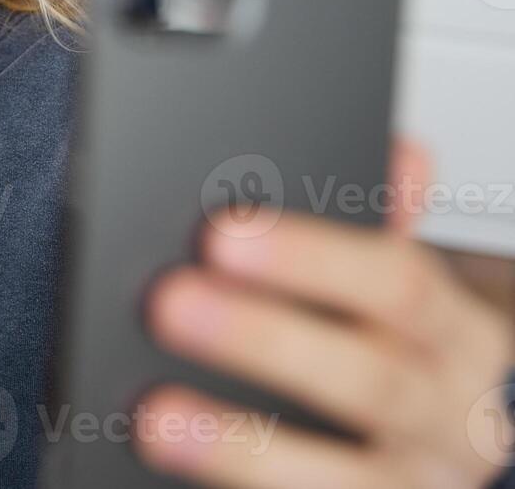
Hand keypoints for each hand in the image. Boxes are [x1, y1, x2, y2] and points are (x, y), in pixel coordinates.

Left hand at [136, 137, 514, 487]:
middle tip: (169, 302)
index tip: (221, 232)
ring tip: (155, 420)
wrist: (454, 438)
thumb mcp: (401, 286)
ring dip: (239, 447)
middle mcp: (448, 413)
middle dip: (263, 341)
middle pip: (366, 381)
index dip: (313, 258)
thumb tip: (399, 154)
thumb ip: (382, 224)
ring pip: (339, 477)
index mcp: (452, 332)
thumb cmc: (405, 346)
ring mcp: (412, 484)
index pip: (398, 284)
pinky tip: (170, 479)